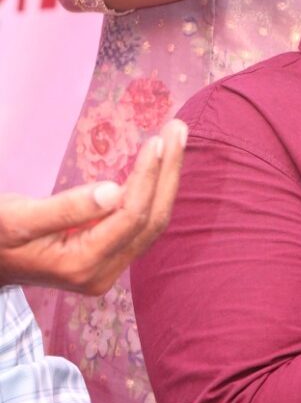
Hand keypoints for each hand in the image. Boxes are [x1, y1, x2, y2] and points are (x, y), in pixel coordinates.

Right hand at [0, 120, 186, 293]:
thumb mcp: (20, 218)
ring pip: (151, 223)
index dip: (147, 178)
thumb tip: (114, 191)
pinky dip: (153, 193)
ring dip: (166, 181)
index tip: (157, 140)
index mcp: (82, 265)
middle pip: (151, 221)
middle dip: (167, 174)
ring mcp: (108, 270)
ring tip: (176, 138)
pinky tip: (162, 166)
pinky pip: (141, 225)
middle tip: (178, 129)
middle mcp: (102, 273)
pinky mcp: (108, 260)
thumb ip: (66, 208)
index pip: (130, 218)